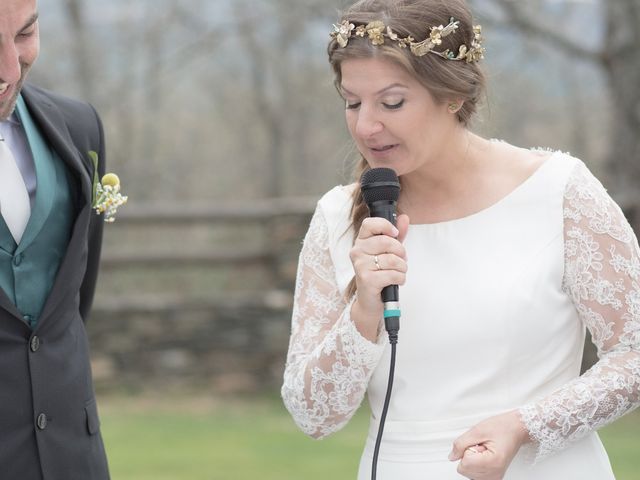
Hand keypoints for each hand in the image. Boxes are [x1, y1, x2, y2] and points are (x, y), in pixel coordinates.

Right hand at [349, 214, 409, 339]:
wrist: (371, 300)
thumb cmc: (379, 273)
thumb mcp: (389, 251)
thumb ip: (397, 235)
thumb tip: (404, 217)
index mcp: (361, 241)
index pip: (370, 224)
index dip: (385, 226)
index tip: (395, 234)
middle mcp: (357, 251)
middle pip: (386, 241)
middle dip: (401, 252)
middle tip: (402, 259)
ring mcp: (361, 266)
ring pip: (393, 260)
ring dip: (402, 268)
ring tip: (399, 272)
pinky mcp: (367, 280)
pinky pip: (393, 274)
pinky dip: (400, 279)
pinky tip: (396, 281)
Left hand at [448, 410, 529, 479]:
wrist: (516, 428)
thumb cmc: (502, 427)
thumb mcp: (477, 430)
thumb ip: (461, 444)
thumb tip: (452, 456)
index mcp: (492, 463)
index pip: (464, 463)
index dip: (468, 449)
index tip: (479, 443)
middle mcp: (495, 474)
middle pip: (465, 470)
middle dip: (469, 455)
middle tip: (483, 445)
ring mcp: (495, 477)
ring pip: (468, 472)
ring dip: (473, 459)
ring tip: (485, 449)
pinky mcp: (494, 476)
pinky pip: (475, 473)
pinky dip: (477, 464)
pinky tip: (486, 455)